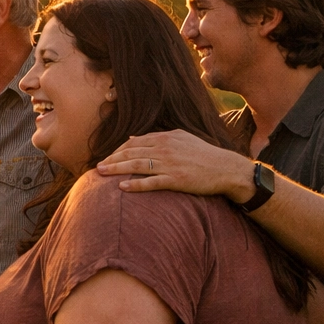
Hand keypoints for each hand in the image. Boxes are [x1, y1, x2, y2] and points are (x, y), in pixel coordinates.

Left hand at [95, 130, 254, 201]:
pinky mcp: (176, 180)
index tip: (107, 158)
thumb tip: (133, 137)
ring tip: (101, 174)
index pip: (134, 143)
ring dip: (117, 170)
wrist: (226, 168)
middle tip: (97, 167)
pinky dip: (136, 185)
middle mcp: (165, 149)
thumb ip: (157, 136)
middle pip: (131, 153)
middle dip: (112, 159)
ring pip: (137, 166)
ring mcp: (170, 165)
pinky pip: (152, 182)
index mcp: (165, 138)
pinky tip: (122, 187)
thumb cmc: (203, 154)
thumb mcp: (181, 138)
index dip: (118, 151)